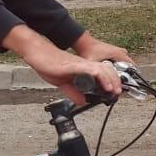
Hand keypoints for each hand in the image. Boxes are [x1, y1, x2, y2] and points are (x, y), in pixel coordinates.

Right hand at [3, 26, 120, 103]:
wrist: (37, 53)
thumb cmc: (48, 65)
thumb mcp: (62, 83)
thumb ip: (72, 92)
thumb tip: (82, 101)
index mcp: (83, 69)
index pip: (103, 73)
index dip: (111, 82)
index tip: (114, 93)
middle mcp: (85, 65)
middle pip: (107, 70)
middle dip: (115, 81)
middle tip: (118, 93)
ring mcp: (80, 64)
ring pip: (102, 69)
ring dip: (110, 80)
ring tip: (114, 90)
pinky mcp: (74, 65)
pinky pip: (90, 69)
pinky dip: (99, 76)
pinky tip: (103, 83)